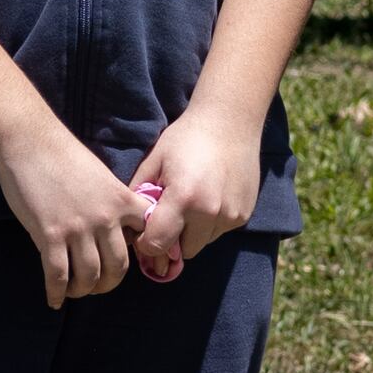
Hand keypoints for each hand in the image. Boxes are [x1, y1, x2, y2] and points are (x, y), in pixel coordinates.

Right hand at [0, 126, 147, 308]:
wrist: (31, 142)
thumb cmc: (64, 156)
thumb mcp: (103, 177)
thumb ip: (115, 203)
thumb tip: (119, 230)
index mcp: (122, 201)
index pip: (145, 238)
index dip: (139, 257)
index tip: (124, 263)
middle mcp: (105, 218)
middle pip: (118, 268)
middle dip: (109, 284)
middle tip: (98, 286)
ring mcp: (77, 229)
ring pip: (89, 276)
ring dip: (83, 290)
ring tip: (75, 291)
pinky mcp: (50, 235)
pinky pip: (58, 275)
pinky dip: (57, 293)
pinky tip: (54, 299)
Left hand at [127, 102, 263, 279]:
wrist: (230, 121)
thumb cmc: (186, 138)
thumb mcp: (154, 162)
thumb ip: (139, 197)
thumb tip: (128, 228)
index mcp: (183, 199)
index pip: (157, 245)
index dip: (146, 244)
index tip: (145, 232)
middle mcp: (209, 213)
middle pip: (182, 251)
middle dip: (172, 240)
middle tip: (169, 216)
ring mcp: (230, 216)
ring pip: (203, 243)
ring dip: (193, 232)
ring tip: (192, 202)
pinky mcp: (244, 215)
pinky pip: (219, 231)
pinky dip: (211, 223)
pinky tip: (210, 196)